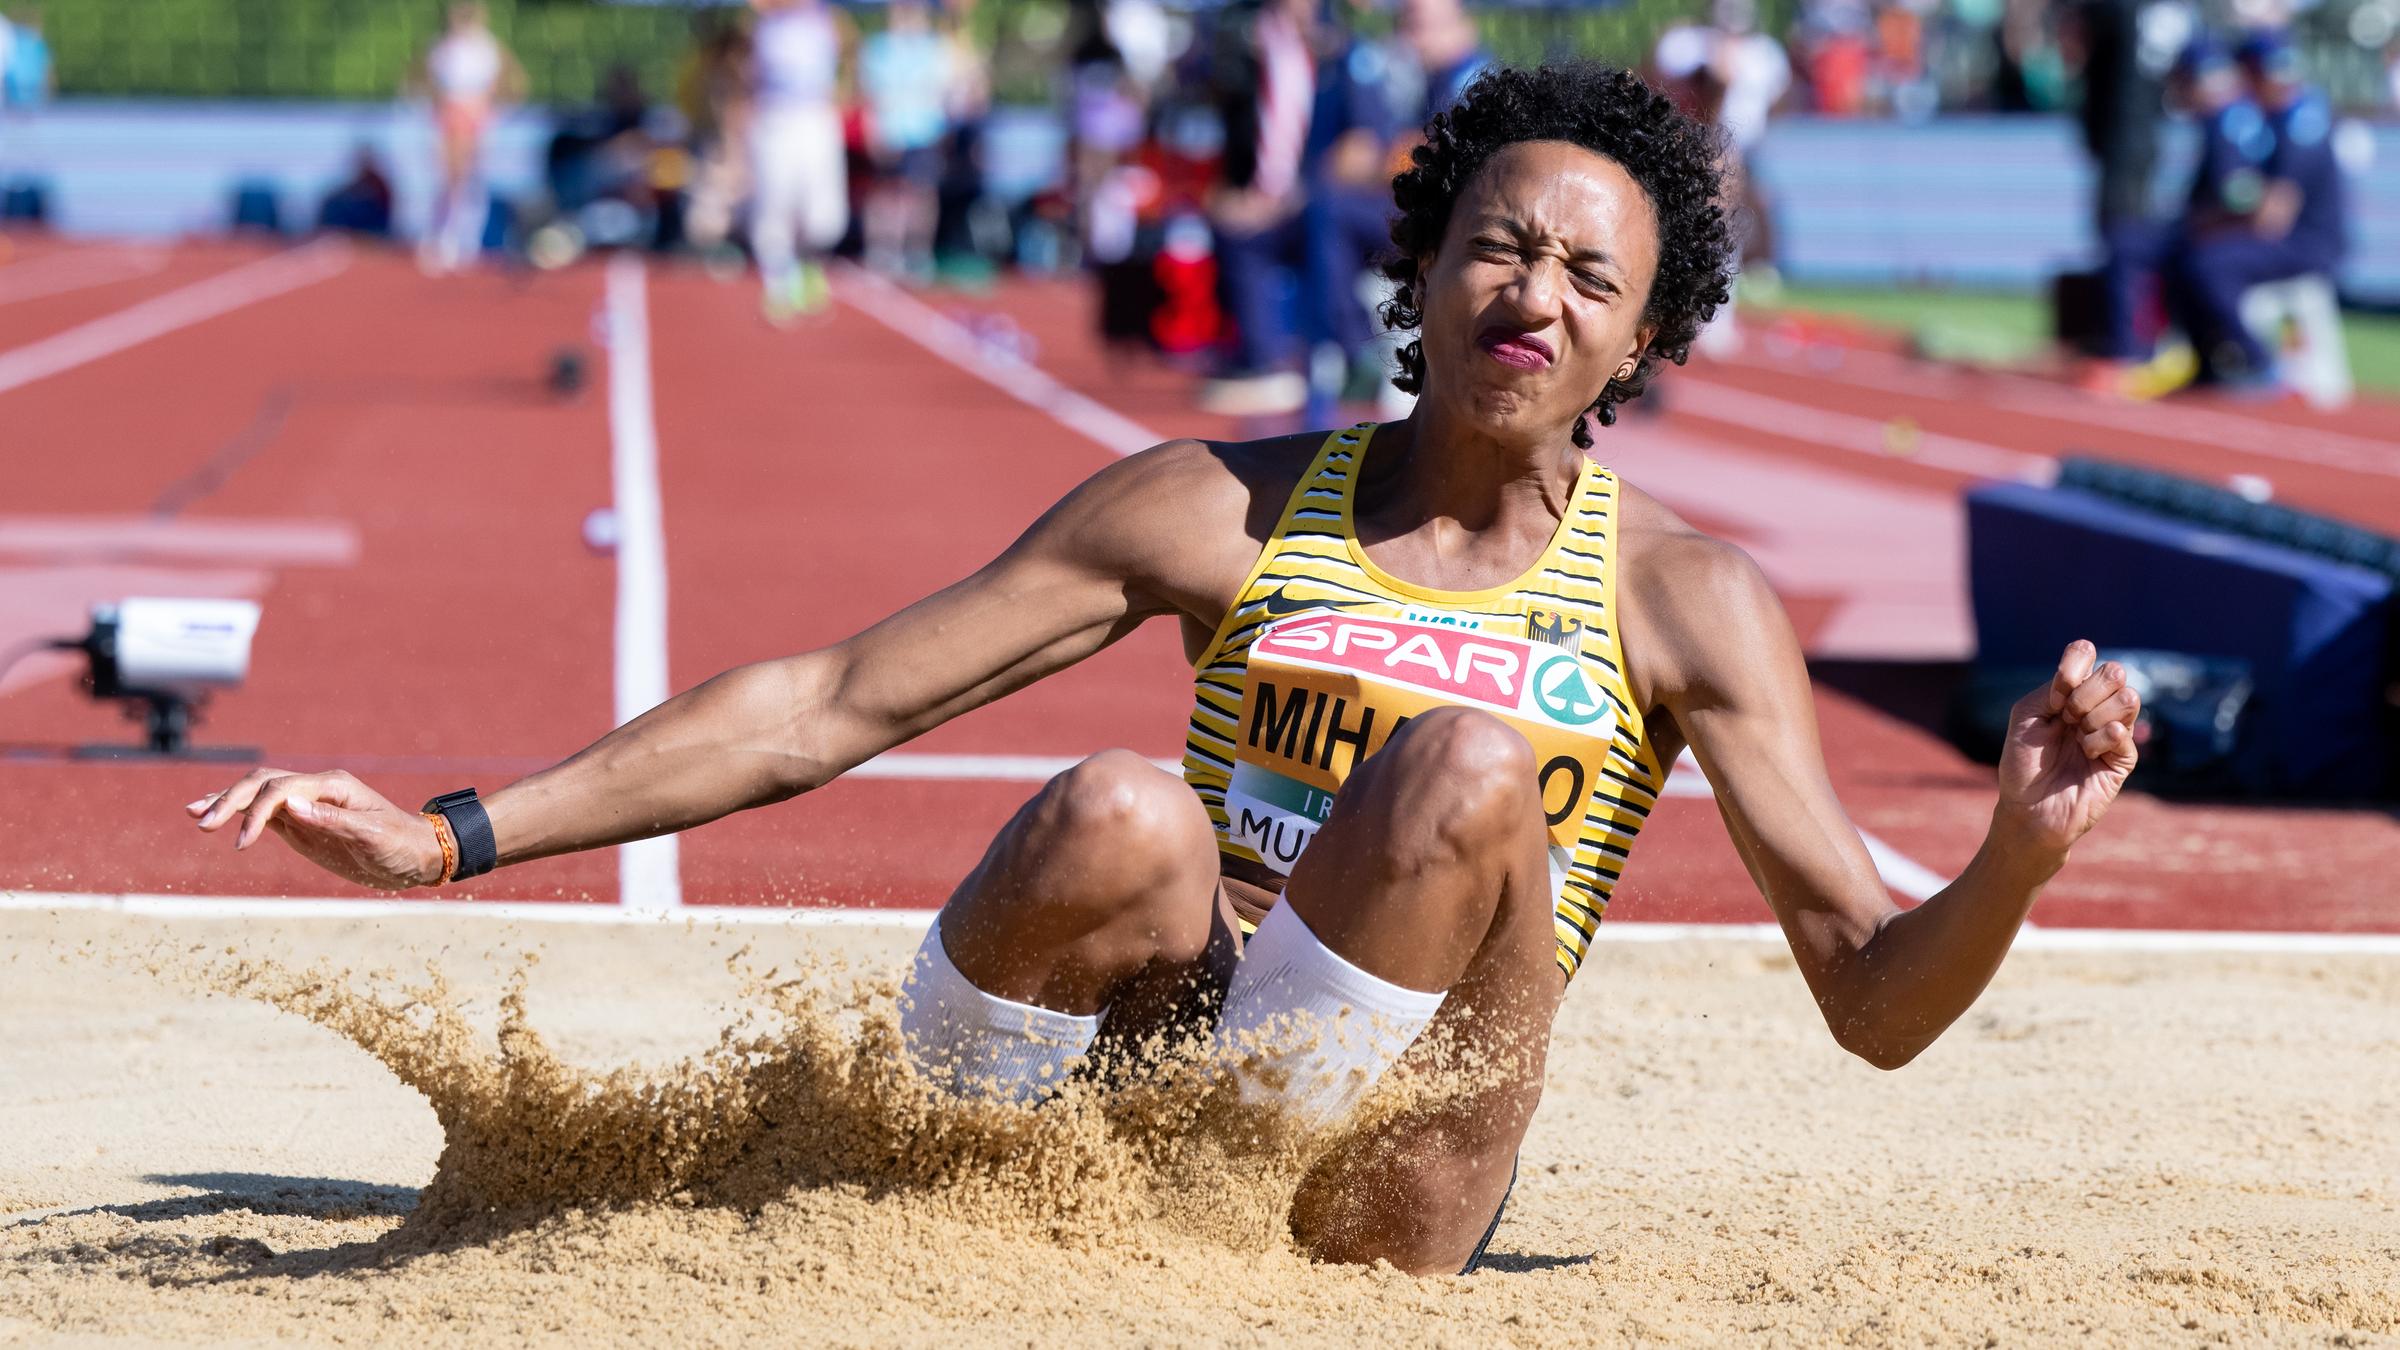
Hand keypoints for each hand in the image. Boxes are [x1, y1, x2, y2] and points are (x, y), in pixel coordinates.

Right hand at [188, 769, 444, 890]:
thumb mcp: (372, 835)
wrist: (414, 857)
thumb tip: (291, 806)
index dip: (257, 811)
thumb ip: (333, 820)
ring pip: (258, 793)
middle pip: (262, 783)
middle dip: (230, 800)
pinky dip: (239, 814)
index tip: (243, 842)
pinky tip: (214, 818)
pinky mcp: (301, 824)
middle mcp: (315, 789)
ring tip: (194, 814)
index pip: (282, 789)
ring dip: (226, 801)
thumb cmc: (399, 844)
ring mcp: (305, 805)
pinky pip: (264, 813)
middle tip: (203, 823)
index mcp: (332, 786)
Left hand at [1996, 640, 2140, 854]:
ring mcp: (2113, 731)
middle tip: (2066, 717)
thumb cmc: (2023, 764)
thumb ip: (2051, 688)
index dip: (2073, 667)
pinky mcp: (2124, 757)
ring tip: (2077, 738)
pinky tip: (2087, 753)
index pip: (2085, 654)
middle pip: (2114, 671)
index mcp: (2070, 693)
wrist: (2030, 809)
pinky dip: (2101, 738)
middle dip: (2086, 693)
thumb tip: (2081, 678)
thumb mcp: (2025, 716)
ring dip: (2095, 715)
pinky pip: (2123, 730)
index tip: (2055, 695)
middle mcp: (2095, 707)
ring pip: (2128, 697)